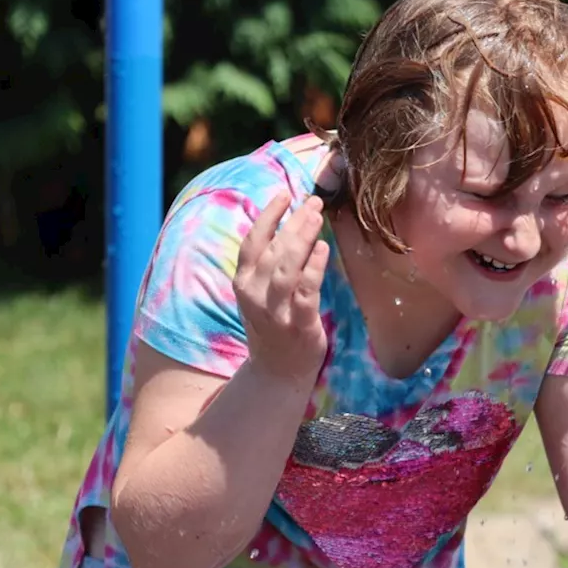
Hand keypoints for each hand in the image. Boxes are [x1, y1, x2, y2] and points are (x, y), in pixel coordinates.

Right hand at [234, 192, 329, 382]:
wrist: (278, 372)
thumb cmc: (273, 325)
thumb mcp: (260, 293)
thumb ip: (267, 263)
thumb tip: (287, 224)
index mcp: (243, 283)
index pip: (252, 242)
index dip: (267, 216)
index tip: (284, 195)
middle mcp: (255, 295)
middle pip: (273, 250)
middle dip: (293, 222)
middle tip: (314, 201)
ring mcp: (276, 312)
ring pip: (287, 268)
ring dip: (302, 238)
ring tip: (318, 216)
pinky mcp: (298, 325)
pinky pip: (306, 291)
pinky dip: (314, 267)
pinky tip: (324, 248)